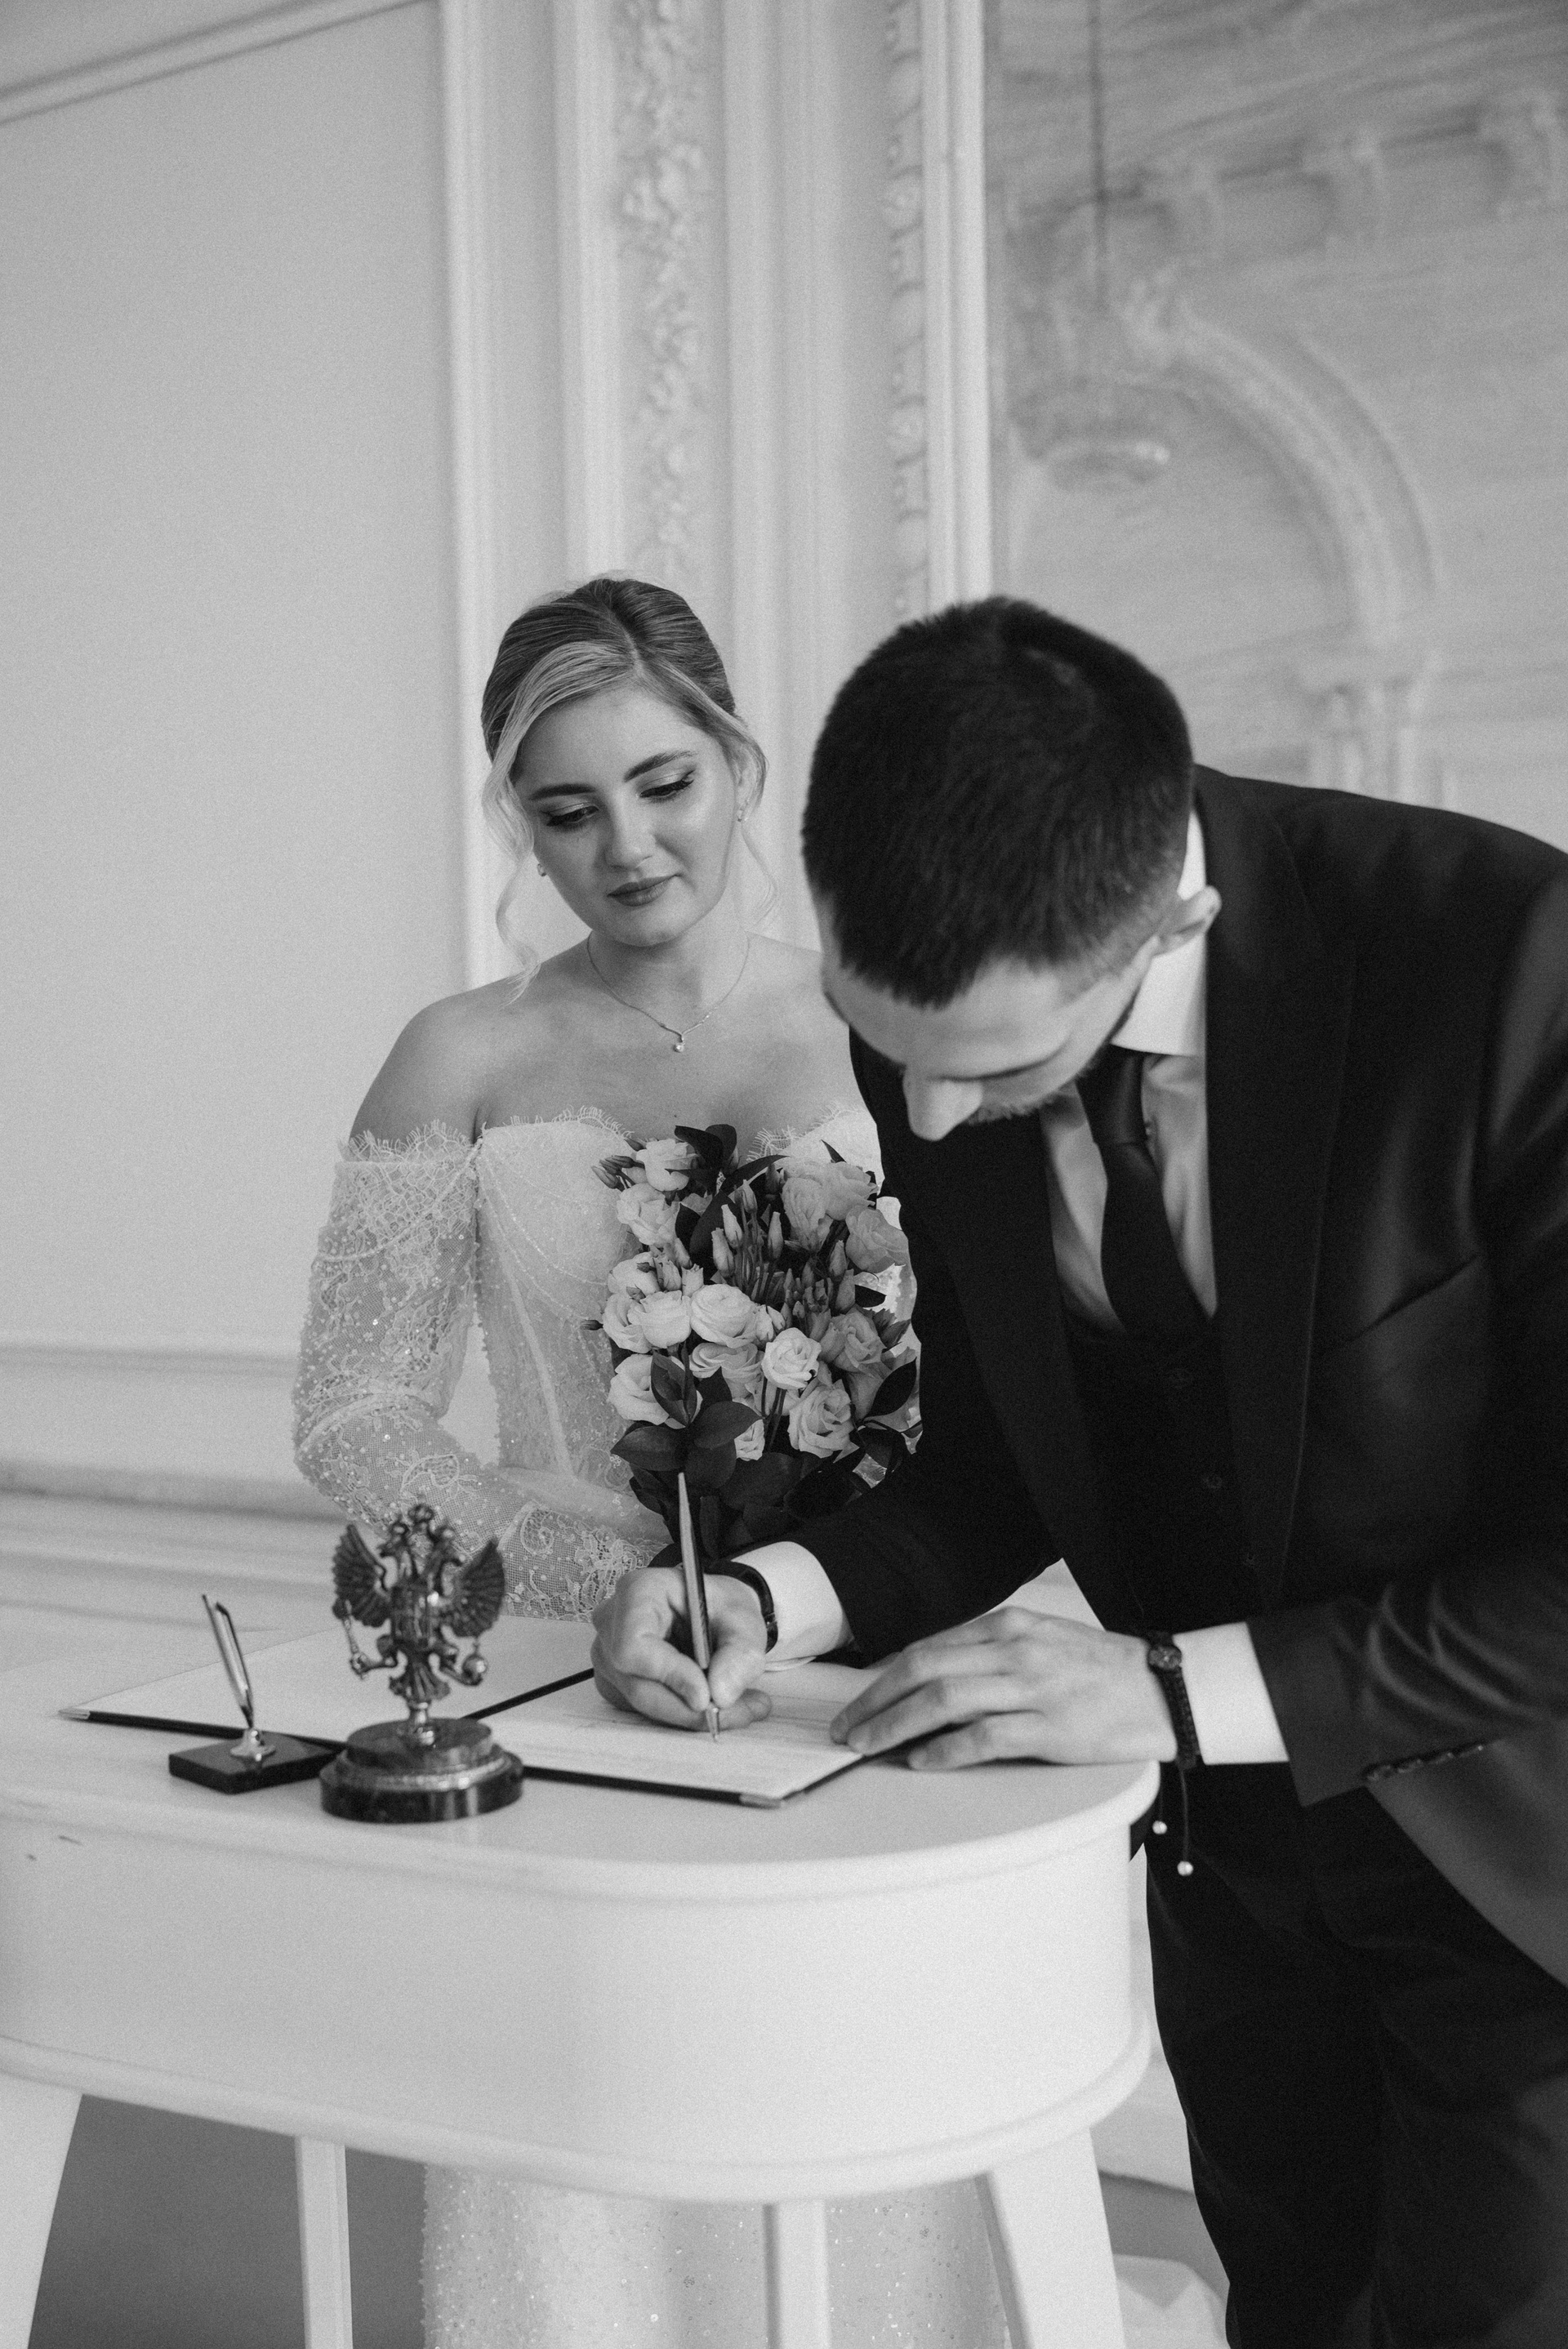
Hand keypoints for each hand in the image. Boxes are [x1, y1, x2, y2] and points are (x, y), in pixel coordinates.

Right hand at [590, 1567, 773, 1732]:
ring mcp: (608, 1657)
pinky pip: (646, 1712)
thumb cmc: (720, 1607)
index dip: (668, 1674)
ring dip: (691, 1716)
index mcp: (638, 1591)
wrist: (713, 1612)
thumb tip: (721, 1694)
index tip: (706, 1695)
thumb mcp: (745, 1620)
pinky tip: (715, 1705)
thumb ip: (741, 1653)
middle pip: (638, 1685)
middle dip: (687, 1708)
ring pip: (643, 1705)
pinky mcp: (616, 1684)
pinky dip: (683, 1716)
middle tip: (735, 1712)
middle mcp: (613, 1625)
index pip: (634, 1644)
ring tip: (741, 1708)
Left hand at [829, 1607, 1178, 1770]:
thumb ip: (993, 1652)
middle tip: (848, 1728)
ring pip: (943, 1699)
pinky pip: (983, 1737)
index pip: (929, 1648)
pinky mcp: (1050, 1727)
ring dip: (894, 1725)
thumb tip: (936, 1679)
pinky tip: (921, 1761)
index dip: (885, 1677)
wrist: (1164, 1688)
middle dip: (875, 1700)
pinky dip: (945, 1749)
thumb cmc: (1101, 1670)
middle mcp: (1014, 1649)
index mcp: (1009, 1625)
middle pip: (923, 1669)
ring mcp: (1031, 1687)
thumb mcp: (1043, 1640)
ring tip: (868, 1747)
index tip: (860, 1701)